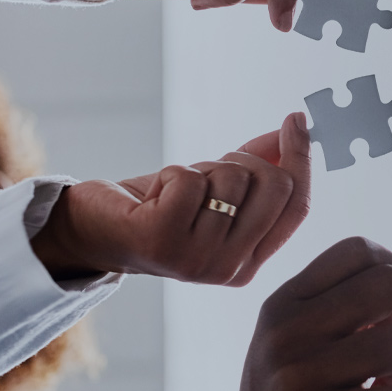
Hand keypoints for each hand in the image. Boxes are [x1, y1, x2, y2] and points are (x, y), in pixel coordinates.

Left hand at [32, 112, 310, 285]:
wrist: (91, 232)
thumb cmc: (156, 210)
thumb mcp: (215, 192)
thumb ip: (256, 169)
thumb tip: (294, 131)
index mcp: (249, 263)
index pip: (296, 208)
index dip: (300, 160)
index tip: (296, 121)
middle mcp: (229, 269)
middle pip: (274, 187)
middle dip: (244, 160)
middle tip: (211, 168)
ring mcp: (198, 259)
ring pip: (231, 179)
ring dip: (200, 170)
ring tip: (174, 191)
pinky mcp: (164, 240)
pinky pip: (190, 180)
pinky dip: (172, 174)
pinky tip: (153, 196)